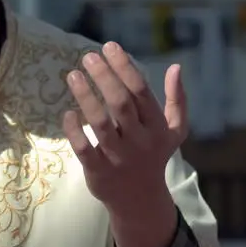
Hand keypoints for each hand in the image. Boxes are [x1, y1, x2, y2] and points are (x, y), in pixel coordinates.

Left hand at [62, 42, 189, 213]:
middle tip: (88, 57)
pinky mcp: (98, 171)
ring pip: (100, 124)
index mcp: (157, 127)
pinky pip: (84, 148)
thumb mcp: (174, 131)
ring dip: (86, 97)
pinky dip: (74, 130)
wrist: (140, 200)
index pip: (141, 91)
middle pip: (120, 104)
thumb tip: (176, 67)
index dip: (125, 66)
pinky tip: (68, 113)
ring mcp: (118, 157)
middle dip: (104, 77)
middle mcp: (139, 141)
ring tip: (73, 75)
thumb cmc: (154, 155)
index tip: (109, 46)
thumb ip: (177, 100)